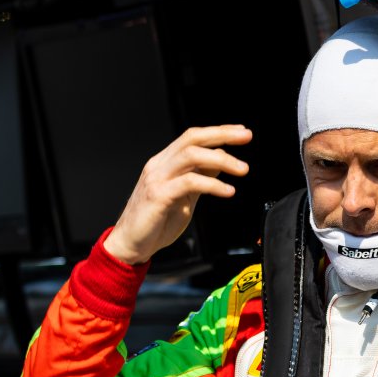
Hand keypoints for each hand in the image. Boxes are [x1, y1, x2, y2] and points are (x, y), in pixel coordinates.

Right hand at [103, 125, 251, 264]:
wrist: (131, 244)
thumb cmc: (156, 222)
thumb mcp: (185, 196)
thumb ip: (199, 178)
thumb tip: (221, 162)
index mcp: (165, 162)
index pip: (193, 137)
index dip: (218, 132)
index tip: (241, 132)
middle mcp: (159, 165)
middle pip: (192, 138)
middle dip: (222, 134)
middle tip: (246, 136)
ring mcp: (157, 179)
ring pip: (191, 155)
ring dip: (221, 159)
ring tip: (243, 169)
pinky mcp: (158, 196)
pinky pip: (189, 182)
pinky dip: (212, 184)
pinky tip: (228, 191)